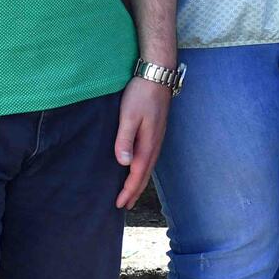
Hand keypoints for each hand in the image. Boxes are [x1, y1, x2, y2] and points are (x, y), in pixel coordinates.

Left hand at [114, 78, 171, 209]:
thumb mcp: (129, 116)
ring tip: (132, 190)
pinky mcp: (157, 128)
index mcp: (148, 142)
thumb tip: (123, 164)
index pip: (138, 173)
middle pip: (146, 172)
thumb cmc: (141, 93)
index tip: (119, 204)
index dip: (129, 190)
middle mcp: (156, 141)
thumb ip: (125, 140)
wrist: (158, 73)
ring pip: (149, 164)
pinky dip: (144, 167)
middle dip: (135, 190)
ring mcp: (158, 134)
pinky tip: (140, 165)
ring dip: (141, 179)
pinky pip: (151, 155)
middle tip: (125, 205)